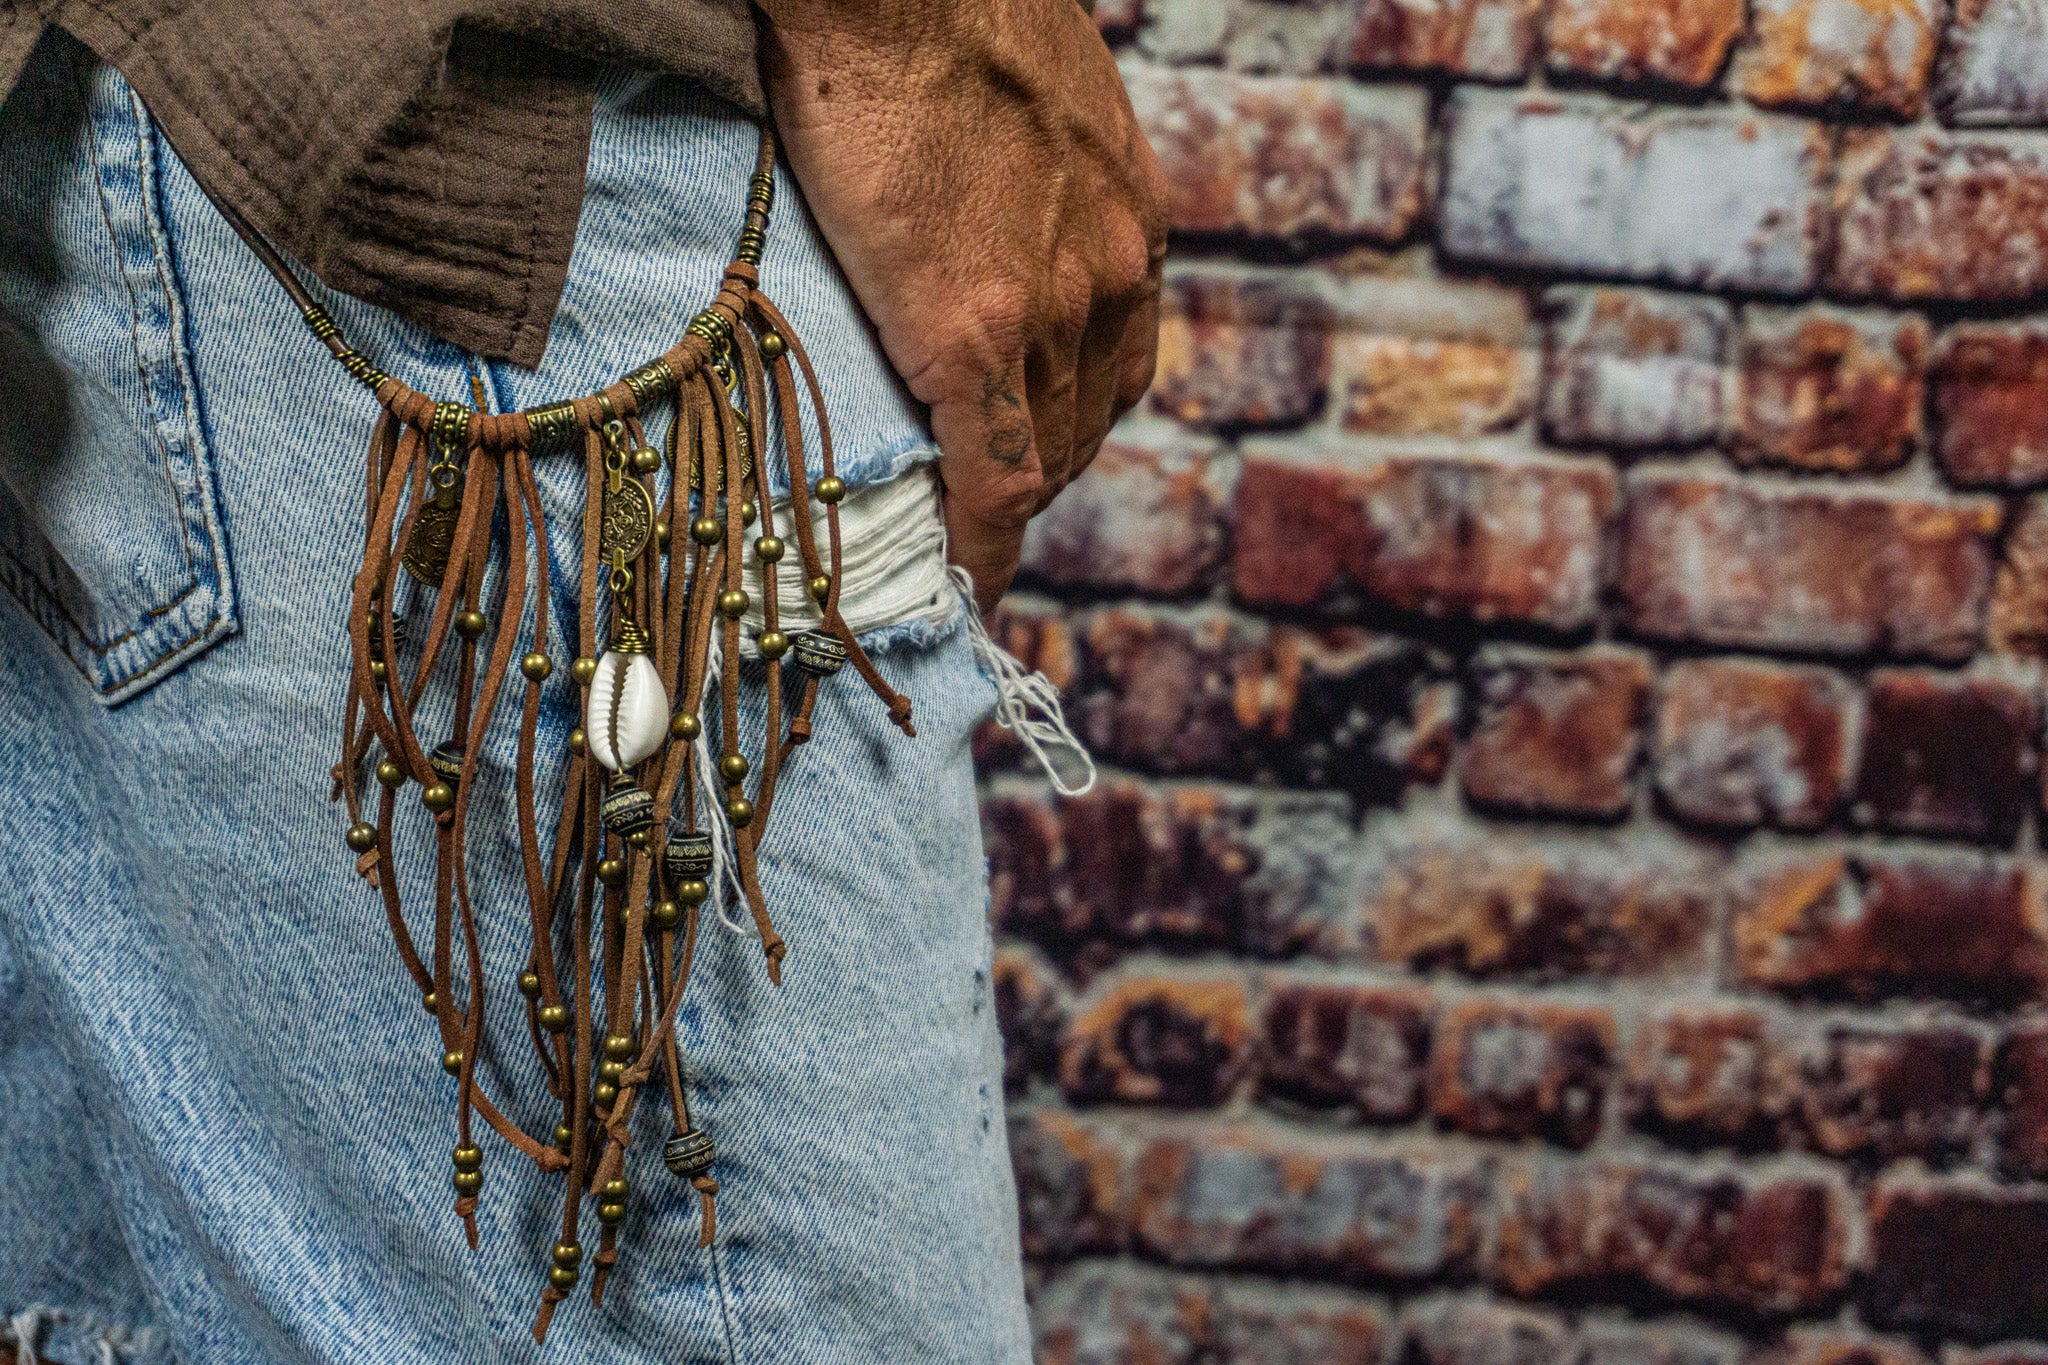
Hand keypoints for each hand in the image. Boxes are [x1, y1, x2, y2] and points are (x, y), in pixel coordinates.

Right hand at [755, 0, 1166, 611]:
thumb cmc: (933, 5)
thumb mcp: (1028, 92)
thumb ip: (1026, 169)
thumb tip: (975, 201)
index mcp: (1124, 218)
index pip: (1115, 365)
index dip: (1070, 428)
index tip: (1033, 466)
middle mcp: (1112, 274)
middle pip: (1084, 421)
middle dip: (1038, 476)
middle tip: (978, 513)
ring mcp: (1051, 308)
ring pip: (1042, 457)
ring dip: (1003, 513)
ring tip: (954, 549)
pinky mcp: (975, 330)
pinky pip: (992, 474)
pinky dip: (982, 540)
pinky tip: (962, 579)